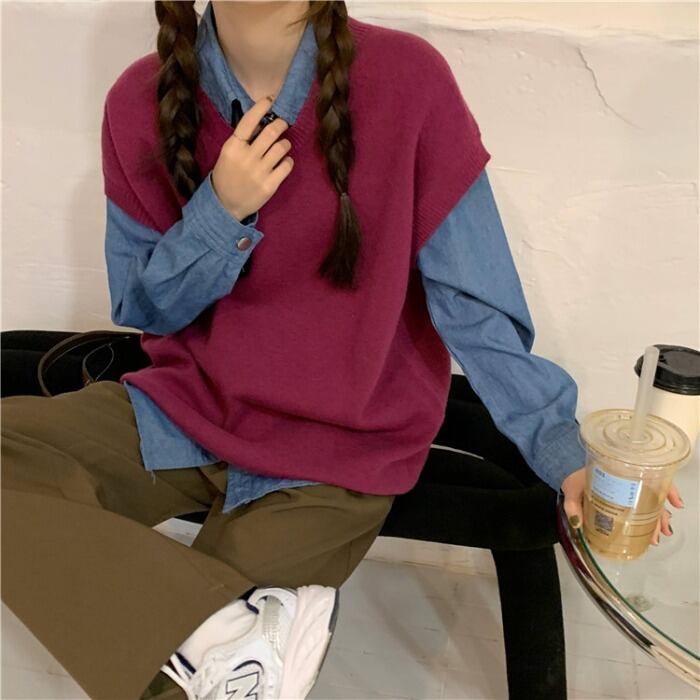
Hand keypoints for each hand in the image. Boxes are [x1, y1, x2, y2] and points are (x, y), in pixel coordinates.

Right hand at [211, 95, 292, 221]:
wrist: (226, 205)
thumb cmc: (228, 175)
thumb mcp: (229, 154)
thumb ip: (243, 140)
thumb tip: (263, 122)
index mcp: (233, 147)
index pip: (248, 121)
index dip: (261, 107)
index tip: (270, 100)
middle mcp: (246, 158)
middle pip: (271, 132)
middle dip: (281, 124)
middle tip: (283, 124)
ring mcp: (259, 172)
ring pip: (282, 147)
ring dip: (285, 144)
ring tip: (282, 147)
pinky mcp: (269, 185)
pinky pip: (287, 165)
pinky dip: (288, 161)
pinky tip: (284, 162)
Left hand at [561, 468, 684, 544]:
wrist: (566, 474)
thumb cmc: (573, 479)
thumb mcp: (571, 489)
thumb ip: (572, 505)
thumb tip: (577, 523)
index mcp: (618, 474)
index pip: (650, 478)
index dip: (667, 489)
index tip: (676, 503)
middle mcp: (627, 483)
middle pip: (653, 497)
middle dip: (661, 515)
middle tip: (661, 531)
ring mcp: (626, 493)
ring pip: (650, 506)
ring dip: (657, 521)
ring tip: (657, 537)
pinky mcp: (622, 503)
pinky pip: (641, 511)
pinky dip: (648, 522)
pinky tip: (651, 535)